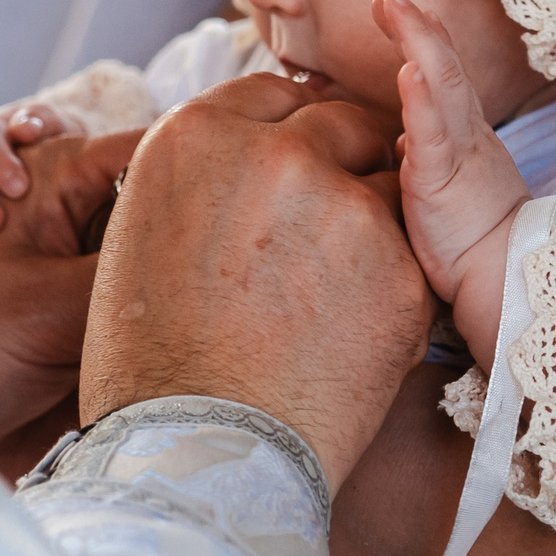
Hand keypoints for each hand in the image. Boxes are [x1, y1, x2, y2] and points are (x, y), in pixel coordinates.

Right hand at [80, 75, 430, 487]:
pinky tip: (353, 332)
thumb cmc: (151, 367)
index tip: (295, 164)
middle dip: (341, 163)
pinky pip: (414, 253)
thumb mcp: (141, 242)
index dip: (286, 134)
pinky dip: (394, 284)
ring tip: (337, 291)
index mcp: (192, 137)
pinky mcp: (401, 265)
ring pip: (387, 184)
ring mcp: (343, 205)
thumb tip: (238, 178)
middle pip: (339, 123)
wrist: (198, 457)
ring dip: (372, 221)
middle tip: (330, 224)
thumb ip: (200, 187)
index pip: (268, 98)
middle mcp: (272, 152)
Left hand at [376, 0, 528, 360]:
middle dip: (418, 28)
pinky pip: (434, 135)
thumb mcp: (437, 193)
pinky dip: (423, 99)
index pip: (441, 78)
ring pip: (443, 89)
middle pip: (443, 69)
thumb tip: (390, 149)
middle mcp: (464, 137)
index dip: (423, 39)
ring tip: (397, 8)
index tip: (397, 7)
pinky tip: (410, 70)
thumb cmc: (472, 246)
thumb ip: (417, 163)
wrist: (505, 282)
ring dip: (420, 44)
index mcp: (460, 138)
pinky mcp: (444, 182)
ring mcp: (457, 155)